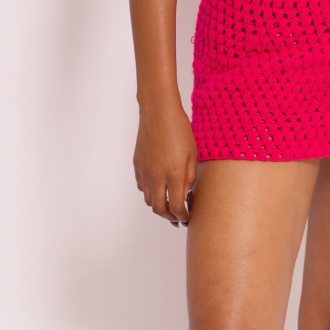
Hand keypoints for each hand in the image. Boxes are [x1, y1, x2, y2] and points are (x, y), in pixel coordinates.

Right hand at [133, 101, 197, 226]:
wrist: (159, 112)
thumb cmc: (179, 129)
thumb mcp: (192, 153)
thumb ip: (190, 177)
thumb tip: (187, 194)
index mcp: (174, 173)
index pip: (177, 206)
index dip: (183, 216)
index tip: (187, 218)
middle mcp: (157, 176)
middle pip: (160, 209)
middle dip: (170, 217)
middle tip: (177, 218)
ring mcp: (145, 171)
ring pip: (149, 200)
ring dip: (159, 206)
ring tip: (169, 204)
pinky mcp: (137, 165)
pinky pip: (142, 187)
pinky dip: (150, 192)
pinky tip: (158, 187)